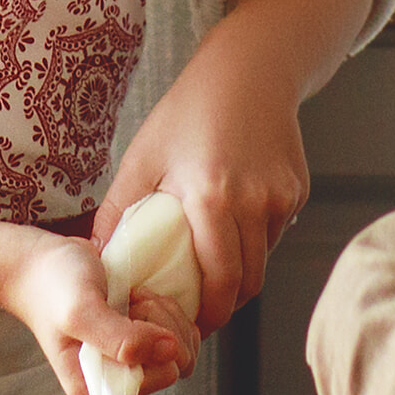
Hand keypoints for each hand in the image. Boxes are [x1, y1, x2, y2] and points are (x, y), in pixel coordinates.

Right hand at [3, 233, 192, 394]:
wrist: (39, 263)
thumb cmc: (52, 286)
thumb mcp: (81, 313)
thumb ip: (121, 340)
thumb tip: (171, 351)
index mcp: (99, 391)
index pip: (163, 375)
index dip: (153, 341)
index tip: (126, 315)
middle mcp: (118, 382)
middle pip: (179, 360)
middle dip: (161, 322)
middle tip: (128, 302)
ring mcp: (131, 361)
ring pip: (182, 342)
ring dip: (162, 310)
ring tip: (129, 297)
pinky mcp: (139, 339)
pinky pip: (177, 327)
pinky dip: (163, 304)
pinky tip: (137, 295)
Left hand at [93, 41, 316, 334]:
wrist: (249, 70)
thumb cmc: (188, 111)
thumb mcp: (144, 156)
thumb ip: (119, 211)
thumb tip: (97, 258)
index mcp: (212, 199)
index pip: (220, 284)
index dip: (207, 315)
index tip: (189, 324)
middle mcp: (254, 203)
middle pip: (248, 283)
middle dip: (225, 305)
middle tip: (199, 311)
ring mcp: (282, 198)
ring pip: (263, 261)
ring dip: (240, 274)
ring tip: (211, 270)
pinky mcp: (297, 191)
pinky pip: (275, 233)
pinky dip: (255, 241)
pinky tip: (232, 224)